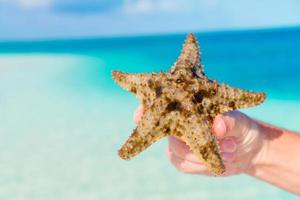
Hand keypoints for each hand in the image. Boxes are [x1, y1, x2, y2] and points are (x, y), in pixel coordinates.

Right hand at [134, 105, 266, 175]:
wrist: (247, 149)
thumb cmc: (240, 127)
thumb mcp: (239, 120)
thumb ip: (229, 120)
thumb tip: (217, 126)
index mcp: (185, 109)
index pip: (159, 109)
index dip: (144, 112)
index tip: (139, 115)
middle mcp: (177, 126)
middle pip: (165, 133)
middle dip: (188, 141)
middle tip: (219, 141)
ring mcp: (178, 145)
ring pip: (177, 152)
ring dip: (204, 153)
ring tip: (230, 147)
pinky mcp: (184, 161)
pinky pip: (185, 165)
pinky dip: (205, 164)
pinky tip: (223, 159)